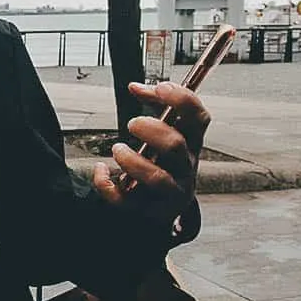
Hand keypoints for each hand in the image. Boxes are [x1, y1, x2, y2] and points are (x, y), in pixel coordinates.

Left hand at [92, 81, 210, 232]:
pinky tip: (101, 170)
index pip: (199, 120)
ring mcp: (169, 193)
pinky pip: (126, 202)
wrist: (160, 214)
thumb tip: (134, 86)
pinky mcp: (149, 213)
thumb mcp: (163, 139)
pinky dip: (107, 185)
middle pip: (177, 145)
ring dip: (132, 160)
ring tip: (117, 149)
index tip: (160, 87)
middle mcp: (185, 169)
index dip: (183, 100)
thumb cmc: (162, 168)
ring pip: (157, 178)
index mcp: (191, 147)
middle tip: (133, 123)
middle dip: (152, 129)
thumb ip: (153, 109)